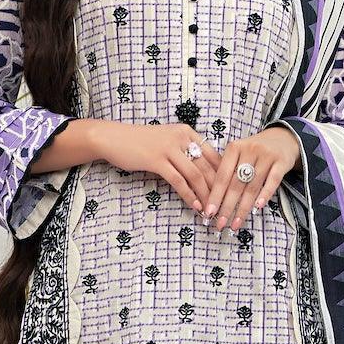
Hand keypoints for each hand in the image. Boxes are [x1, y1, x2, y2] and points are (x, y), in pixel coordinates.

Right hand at [97, 121, 221, 210]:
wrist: (113, 138)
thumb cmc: (140, 143)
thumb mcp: (167, 142)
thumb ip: (184, 153)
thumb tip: (204, 174)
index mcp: (187, 132)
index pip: (214, 155)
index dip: (224, 175)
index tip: (230, 192)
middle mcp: (182, 137)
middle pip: (208, 166)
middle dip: (219, 189)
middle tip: (224, 206)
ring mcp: (169, 148)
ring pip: (196, 175)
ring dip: (206, 195)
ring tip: (212, 210)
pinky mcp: (157, 160)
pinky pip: (179, 181)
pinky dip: (189, 195)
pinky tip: (195, 206)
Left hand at [203, 125, 302, 229]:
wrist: (282, 138)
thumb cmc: (254, 151)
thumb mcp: (238, 155)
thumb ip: (227, 172)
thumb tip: (212, 201)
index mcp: (234, 148)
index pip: (222, 176)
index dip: (215, 196)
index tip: (208, 213)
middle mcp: (249, 150)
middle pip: (236, 183)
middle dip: (227, 207)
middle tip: (220, 224)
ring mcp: (266, 156)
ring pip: (252, 186)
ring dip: (243, 207)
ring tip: (236, 223)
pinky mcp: (281, 162)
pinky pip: (272, 182)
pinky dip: (265, 195)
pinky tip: (258, 208)